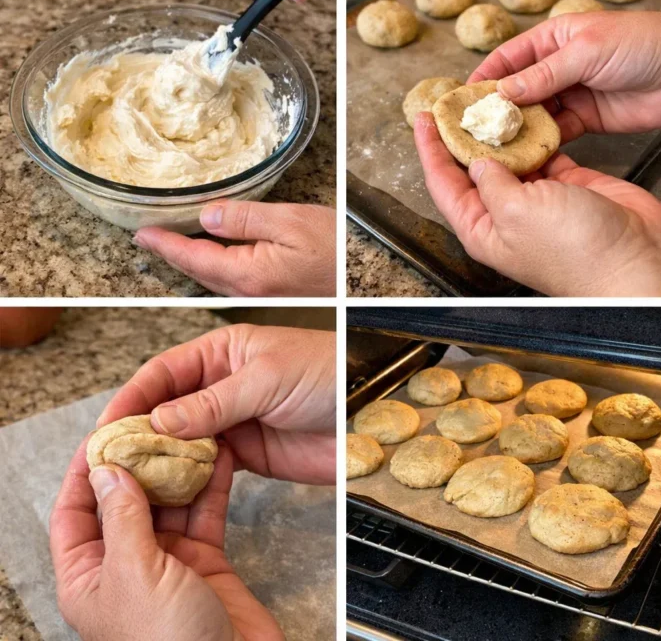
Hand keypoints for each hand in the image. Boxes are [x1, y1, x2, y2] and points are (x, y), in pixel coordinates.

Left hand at [50, 441, 283, 640]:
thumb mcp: (134, 576)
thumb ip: (122, 520)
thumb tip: (106, 470)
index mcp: (89, 577)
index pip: (74, 513)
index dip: (84, 470)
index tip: (103, 429)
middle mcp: (124, 567)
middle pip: (123, 500)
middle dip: (137, 458)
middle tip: (152, 419)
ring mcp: (166, 563)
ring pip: (167, 500)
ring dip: (177, 465)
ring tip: (187, 428)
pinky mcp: (205, 562)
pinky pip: (203, 512)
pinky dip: (210, 483)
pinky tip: (217, 453)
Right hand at [97, 323, 335, 484]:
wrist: (367, 413)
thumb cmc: (327, 373)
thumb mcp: (268, 377)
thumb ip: (214, 402)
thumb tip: (160, 422)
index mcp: (222, 352)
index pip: (164, 372)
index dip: (133, 398)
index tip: (109, 424)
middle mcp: (221, 384)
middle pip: (166, 408)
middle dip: (137, 432)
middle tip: (111, 460)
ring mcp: (232, 421)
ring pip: (181, 441)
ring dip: (158, 459)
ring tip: (132, 482)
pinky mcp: (246, 454)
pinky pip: (205, 467)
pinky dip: (186, 479)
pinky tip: (169, 492)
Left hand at [134, 201, 335, 296]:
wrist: (372, 277)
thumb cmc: (343, 250)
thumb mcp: (293, 222)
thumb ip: (246, 220)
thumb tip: (207, 217)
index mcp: (249, 273)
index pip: (193, 258)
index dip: (165, 245)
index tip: (142, 234)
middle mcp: (250, 290)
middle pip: (198, 273)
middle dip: (171, 256)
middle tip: (148, 239)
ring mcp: (263, 296)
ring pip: (213, 279)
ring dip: (190, 262)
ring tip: (171, 245)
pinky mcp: (276, 294)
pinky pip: (232, 281)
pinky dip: (213, 267)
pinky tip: (213, 256)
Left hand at [414, 112, 660, 296]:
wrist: (635, 260)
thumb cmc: (576, 252)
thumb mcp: (516, 211)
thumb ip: (491, 182)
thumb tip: (477, 161)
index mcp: (482, 228)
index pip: (443, 183)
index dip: (431, 150)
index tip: (424, 118)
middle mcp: (505, 215)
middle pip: (473, 168)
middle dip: (463, 135)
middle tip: (456, 102)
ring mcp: (536, 200)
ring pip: (509, 157)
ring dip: (501, 131)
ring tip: (489, 100)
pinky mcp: (567, 185)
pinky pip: (543, 153)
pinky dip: (537, 134)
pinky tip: (528, 114)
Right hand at [471, 11, 660, 140]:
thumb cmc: (640, 45)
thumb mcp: (585, 53)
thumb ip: (543, 74)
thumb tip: (504, 91)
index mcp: (554, 38)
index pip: (509, 57)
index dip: (486, 76)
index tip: (465, 97)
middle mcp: (558, 66)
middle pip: (517, 88)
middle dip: (497, 107)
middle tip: (475, 127)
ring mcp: (572, 93)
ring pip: (534, 112)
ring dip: (517, 127)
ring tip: (496, 143)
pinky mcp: (587, 119)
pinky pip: (556, 131)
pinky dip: (541, 140)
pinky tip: (527, 150)